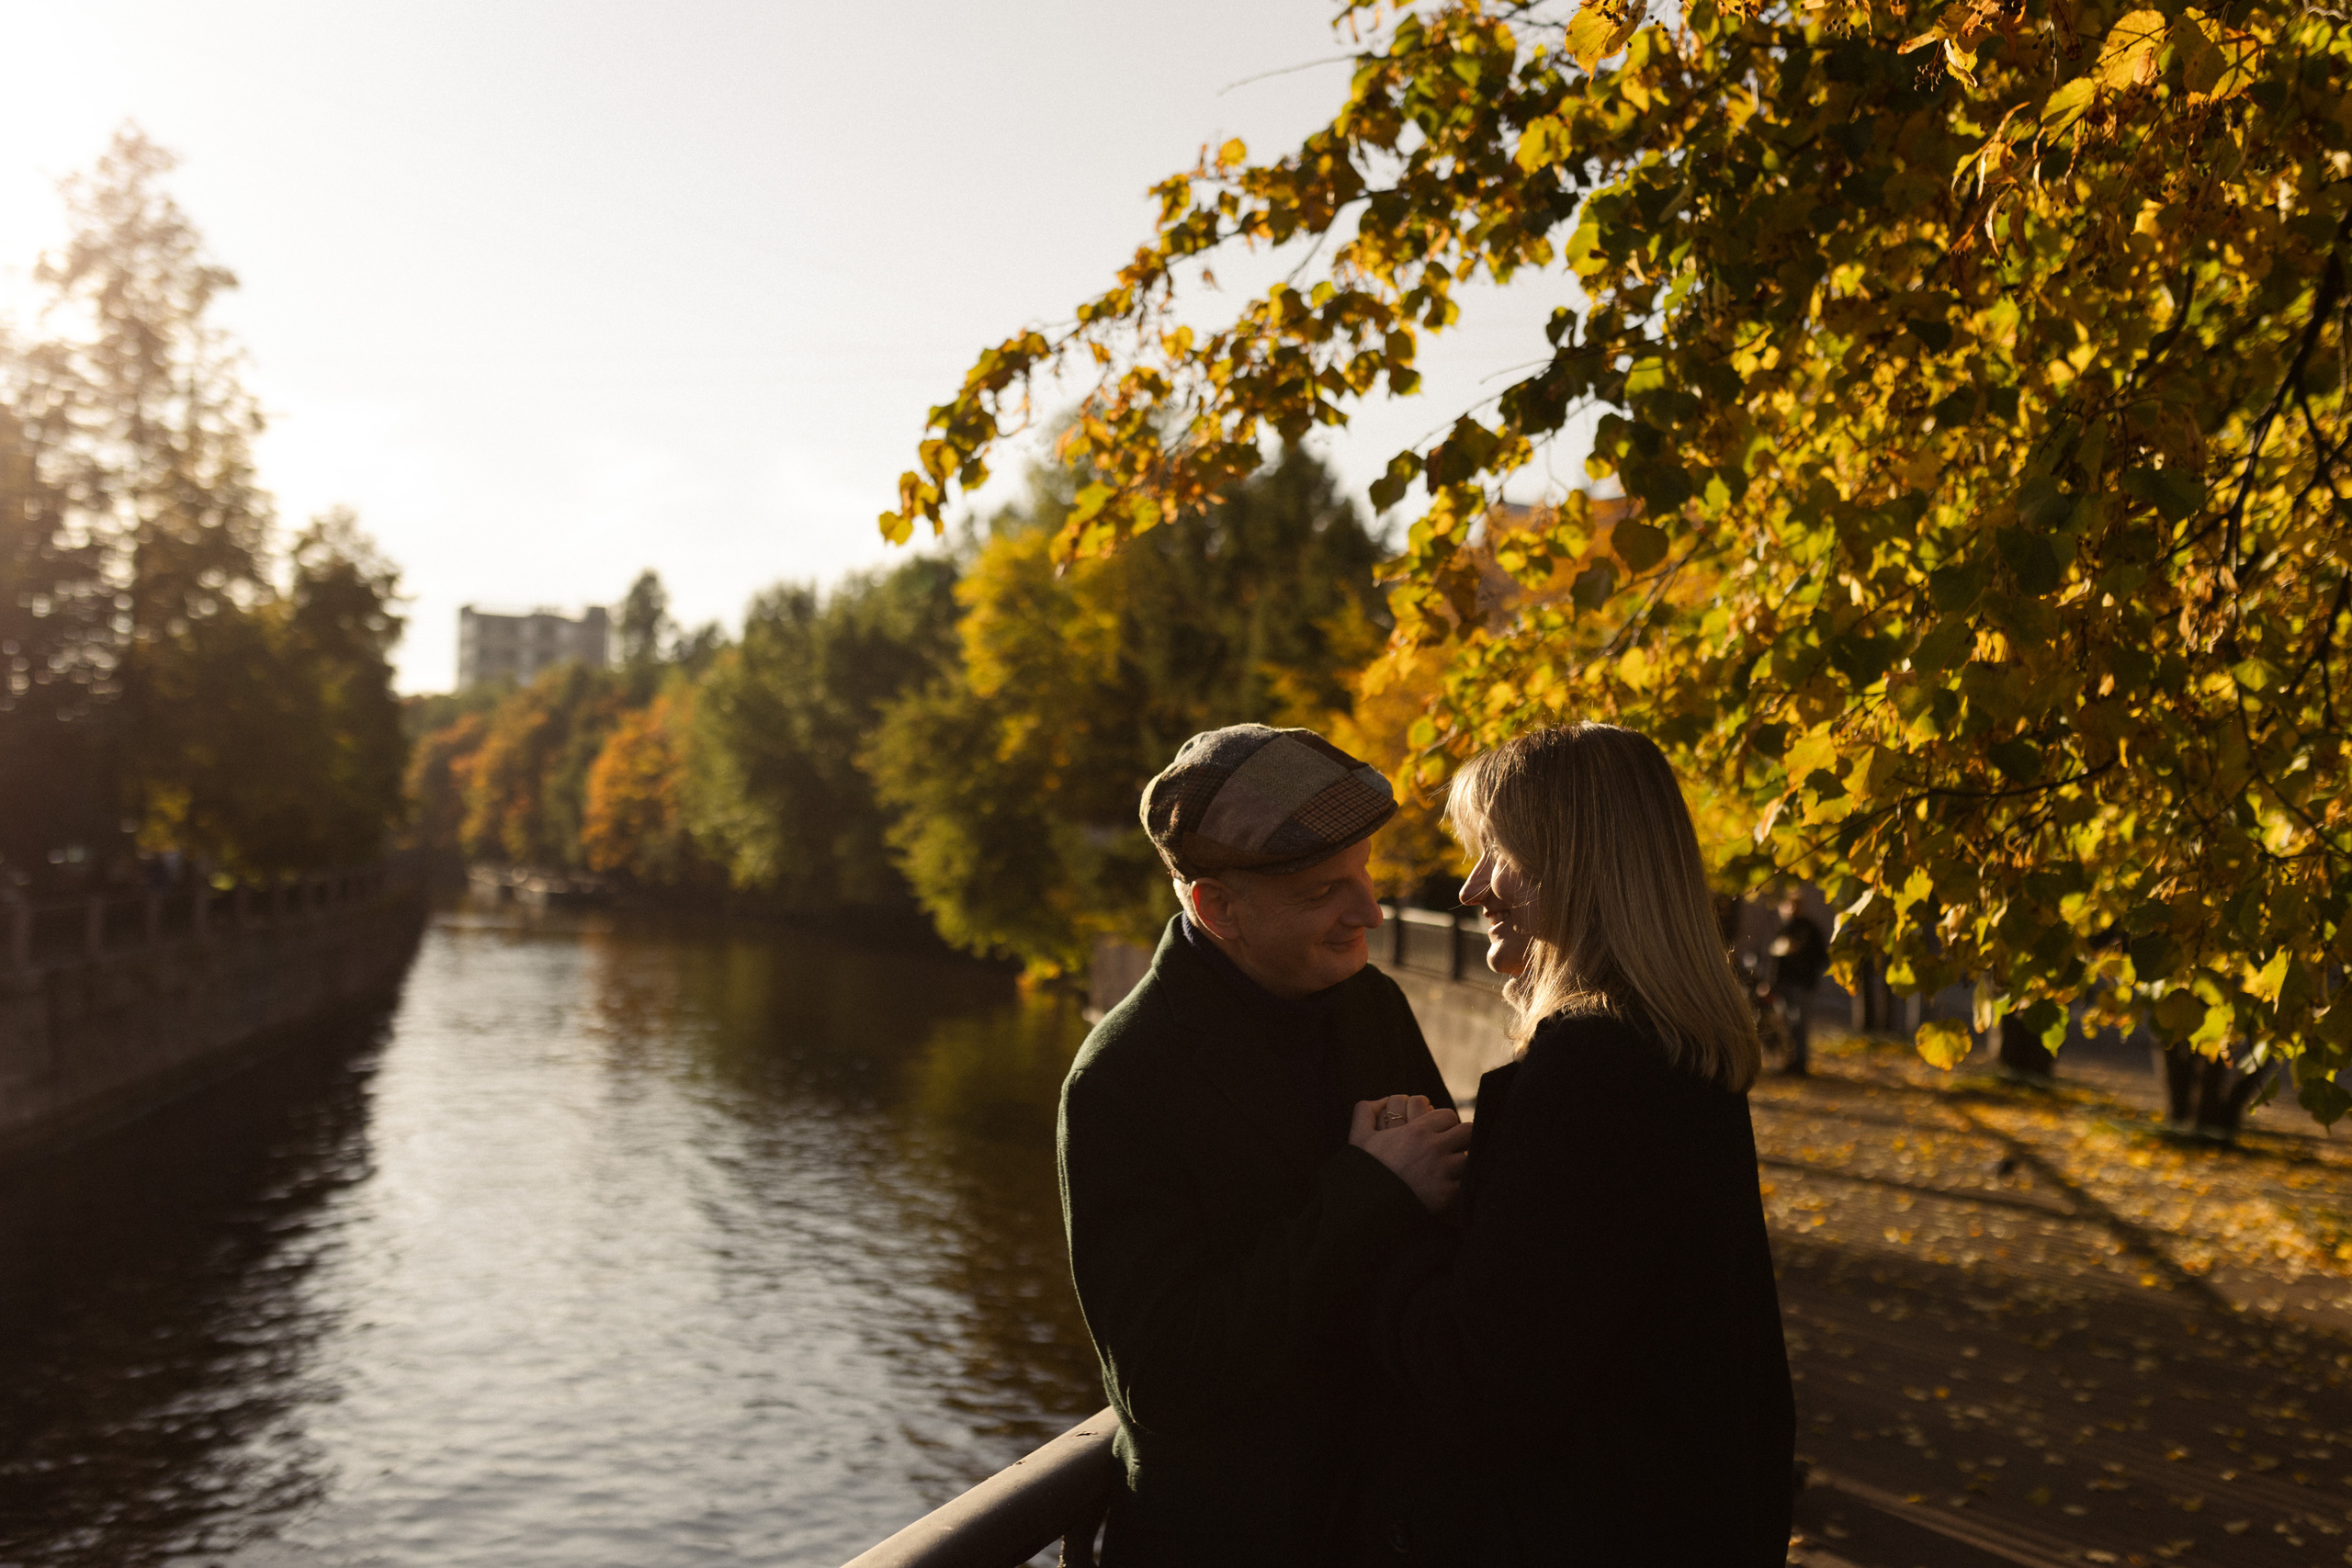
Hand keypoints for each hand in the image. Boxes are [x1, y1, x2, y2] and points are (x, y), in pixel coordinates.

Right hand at [1350, 1095, 1471, 1213]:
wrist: (1366, 1209)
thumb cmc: (1364, 1172)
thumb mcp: (1358, 1138)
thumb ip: (1365, 1112)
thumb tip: (1381, 1100)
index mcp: (1416, 1131)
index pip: (1448, 1115)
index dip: (1444, 1122)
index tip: (1438, 1132)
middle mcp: (1434, 1149)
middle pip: (1467, 1132)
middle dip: (1460, 1138)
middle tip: (1450, 1147)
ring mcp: (1442, 1172)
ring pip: (1469, 1158)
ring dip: (1461, 1162)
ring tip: (1450, 1168)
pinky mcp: (1447, 1195)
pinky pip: (1465, 1183)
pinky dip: (1459, 1184)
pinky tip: (1448, 1186)